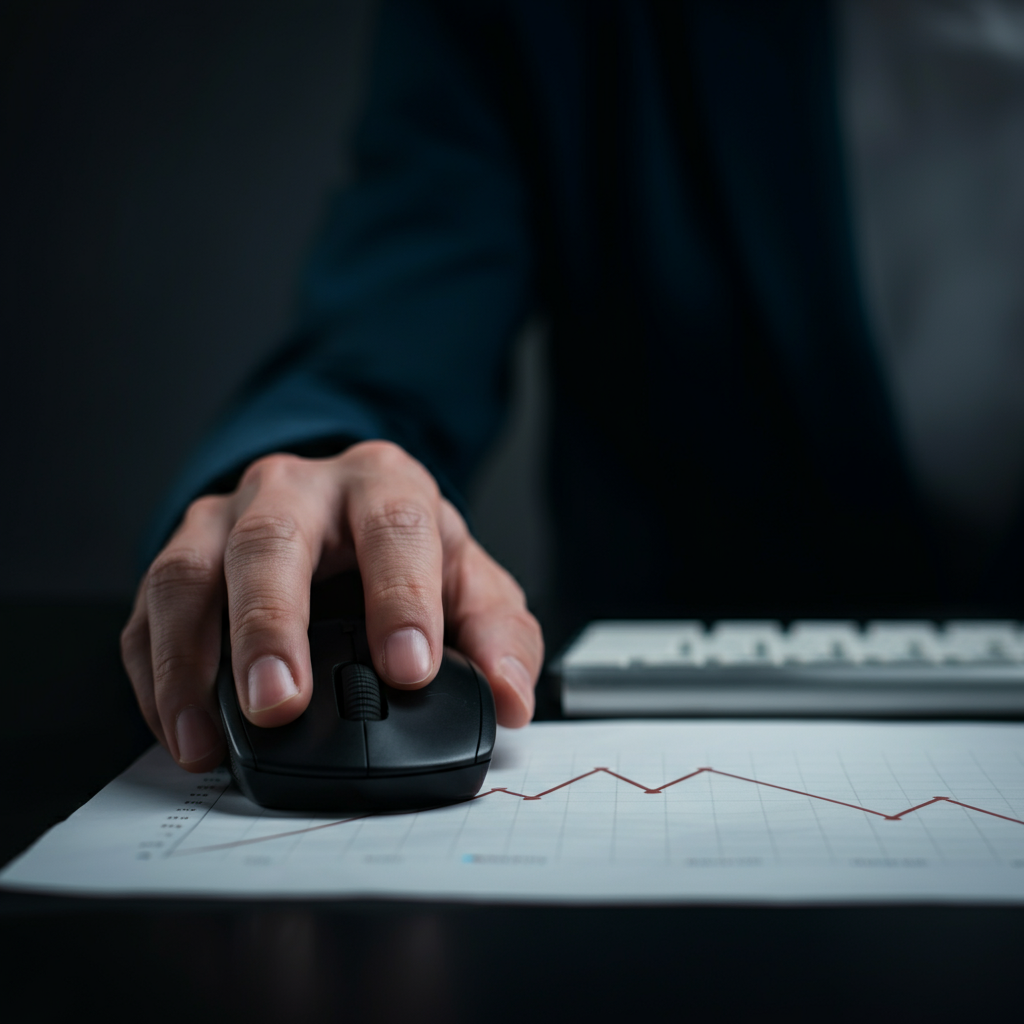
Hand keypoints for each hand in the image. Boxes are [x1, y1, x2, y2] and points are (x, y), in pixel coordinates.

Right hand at [121, 441, 543, 771]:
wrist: (343, 516)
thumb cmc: (408, 553)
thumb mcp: (469, 585)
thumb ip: (498, 637)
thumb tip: (509, 697)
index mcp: (383, 484)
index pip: (395, 525)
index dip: (401, 597)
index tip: (408, 671)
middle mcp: (298, 489)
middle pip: (271, 539)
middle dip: (270, 623)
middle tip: (280, 704)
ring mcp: (227, 518)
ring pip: (188, 570)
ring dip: (191, 659)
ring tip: (211, 737)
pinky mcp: (180, 558)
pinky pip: (148, 613)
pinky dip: (157, 678)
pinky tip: (184, 730)